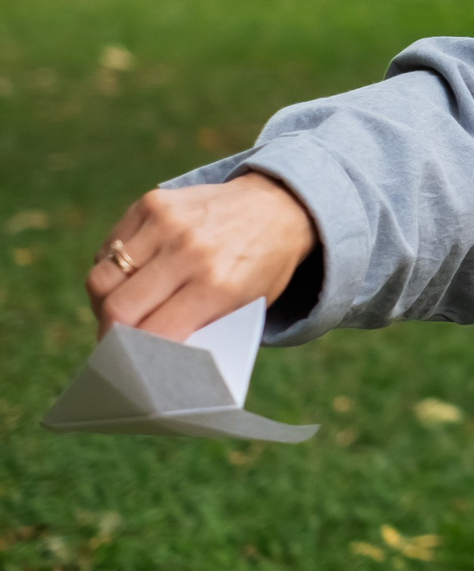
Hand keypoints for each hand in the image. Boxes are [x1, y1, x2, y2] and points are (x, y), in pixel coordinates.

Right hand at [85, 174, 316, 341]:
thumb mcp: (246, 305)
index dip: (133, 356)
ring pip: (100, 279)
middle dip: (109, 335)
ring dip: (103, 303)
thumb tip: (150, 360)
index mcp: (218, 284)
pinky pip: (107, 249)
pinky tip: (127, 280)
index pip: (153, 332)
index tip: (126, 367)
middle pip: (117, 308)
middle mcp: (189, 251)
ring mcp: (166, 223)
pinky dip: (110, 271)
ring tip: (117, 314)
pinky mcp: (151, 203)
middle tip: (113, 344)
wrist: (277, 206)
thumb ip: (201, 329)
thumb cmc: (260, 266)